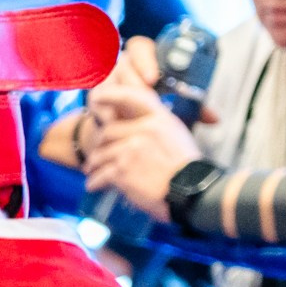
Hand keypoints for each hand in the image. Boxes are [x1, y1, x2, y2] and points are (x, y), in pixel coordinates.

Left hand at [83, 108, 203, 220]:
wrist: (193, 191)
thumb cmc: (188, 169)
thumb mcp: (178, 137)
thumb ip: (156, 129)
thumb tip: (137, 131)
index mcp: (159, 119)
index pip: (131, 98)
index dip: (111, 95)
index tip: (97, 98)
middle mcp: (143, 130)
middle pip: (108, 132)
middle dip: (98, 146)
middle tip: (94, 156)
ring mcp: (131, 149)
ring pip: (101, 154)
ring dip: (94, 166)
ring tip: (92, 173)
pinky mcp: (123, 170)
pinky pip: (101, 175)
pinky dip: (95, 182)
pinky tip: (94, 186)